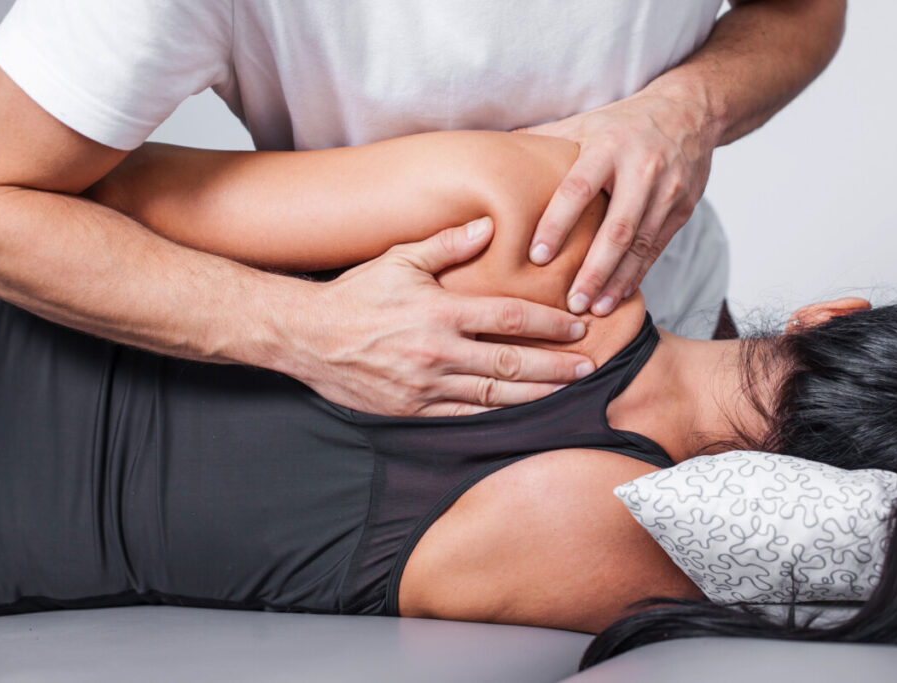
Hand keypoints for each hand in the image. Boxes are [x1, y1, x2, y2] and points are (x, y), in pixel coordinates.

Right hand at [293, 217, 594, 416]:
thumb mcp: (399, 258)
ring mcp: (426, 385)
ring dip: (537, 393)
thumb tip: (488, 226)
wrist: (306, 337)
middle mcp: (438, 351)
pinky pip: (466, 416)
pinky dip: (498, 415)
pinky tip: (523, 412)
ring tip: (568, 390)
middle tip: (590, 365)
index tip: (577, 324)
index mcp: (440, 311)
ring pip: (496, 394)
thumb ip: (447, 244)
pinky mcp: (414, 410)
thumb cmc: (354, 295)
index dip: (550, 322)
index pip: (510, 317)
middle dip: (557, 364)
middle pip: (513, 361)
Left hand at [520, 89, 715, 315]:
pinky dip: (638, 275)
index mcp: (607, 147)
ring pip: (640, 245)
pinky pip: (657, 248)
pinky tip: (619, 296)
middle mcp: (641, 170)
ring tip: (595, 310)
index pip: (577, 190)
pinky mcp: (683, 209)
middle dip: (593, 271)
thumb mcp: (582, 125)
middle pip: (616, 229)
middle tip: (571, 302)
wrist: (688, 112)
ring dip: (616, 282)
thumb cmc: (620, 123)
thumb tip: (488, 156)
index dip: (557, 225)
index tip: (537, 257)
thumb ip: (541, 144)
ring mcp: (667, 192)